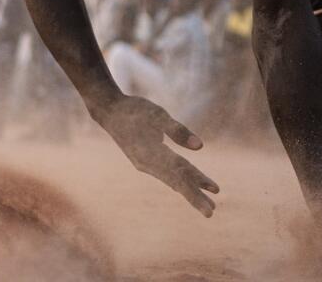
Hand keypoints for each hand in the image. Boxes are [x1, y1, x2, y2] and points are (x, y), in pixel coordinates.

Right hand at [96, 94, 219, 216]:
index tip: (210, 205)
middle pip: (176, 181)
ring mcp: (144, 164)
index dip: (195, 188)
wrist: (109, 111)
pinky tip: (190, 183)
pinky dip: (180, 178)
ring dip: (190, 189)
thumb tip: (200, 147)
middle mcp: (147, 164)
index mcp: (151, 154)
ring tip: (209, 202)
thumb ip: (178, 131)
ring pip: (172, 178)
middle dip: (194, 196)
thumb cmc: (134, 110)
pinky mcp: (144, 160)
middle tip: (211, 212)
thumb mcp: (157, 115)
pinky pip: (165, 173)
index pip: (178, 174)